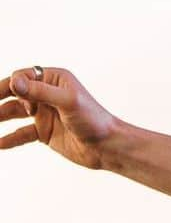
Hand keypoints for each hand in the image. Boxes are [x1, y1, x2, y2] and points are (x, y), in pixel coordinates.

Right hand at [0, 67, 121, 169]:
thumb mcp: (68, 102)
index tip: (11, 98)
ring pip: (13, 113)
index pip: (22, 76)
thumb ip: (40, 92)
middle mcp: (48, 94)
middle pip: (13, 93)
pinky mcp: (44, 132)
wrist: (108, 146)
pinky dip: (8, 138)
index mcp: (55, 80)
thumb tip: (15, 82)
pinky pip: (20, 133)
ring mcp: (45, 113)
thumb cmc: (94, 119)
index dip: (11, 86)